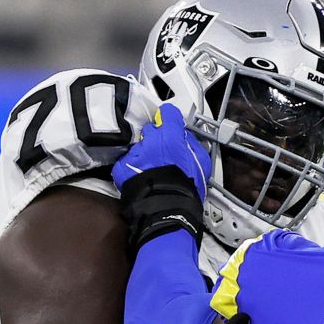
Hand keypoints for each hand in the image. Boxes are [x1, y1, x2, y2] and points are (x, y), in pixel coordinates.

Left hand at [113, 105, 213, 250]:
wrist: (167, 209)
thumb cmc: (187, 188)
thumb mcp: (200, 163)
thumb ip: (192, 144)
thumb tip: (185, 137)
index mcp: (171, 136)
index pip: (167, 114)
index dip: (169, 119)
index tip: (169, 124)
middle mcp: (150, 140)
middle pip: (151, 130)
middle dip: (156, 138)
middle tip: (162, 153)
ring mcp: (134, 153)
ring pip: (138, 146)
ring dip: (143, 154)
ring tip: (151, 170)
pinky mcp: (122, 167)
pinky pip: (126, 161)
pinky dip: (131, 167)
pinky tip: (140, 177)